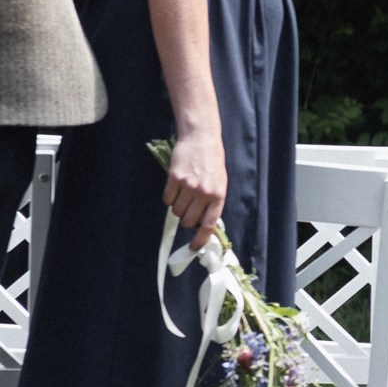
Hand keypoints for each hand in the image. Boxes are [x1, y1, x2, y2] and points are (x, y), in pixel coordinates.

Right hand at [162, 127, 228, 245]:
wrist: (201, 138)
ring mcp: (189, 186)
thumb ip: (213, 202)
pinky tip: (175, 187)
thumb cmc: (212, 161)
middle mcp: (204, 192)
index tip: (194, 248)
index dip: (200, 239)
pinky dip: (169, 197)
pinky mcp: (175, 178)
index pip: (209, 224)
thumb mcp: (220, 182)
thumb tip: (204, 224)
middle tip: (188, 208)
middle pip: (188, 221)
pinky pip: (167, 199)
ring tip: (184, 193)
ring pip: (176, 211)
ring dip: (177, 207)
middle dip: (186, 219)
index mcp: (218, 195)